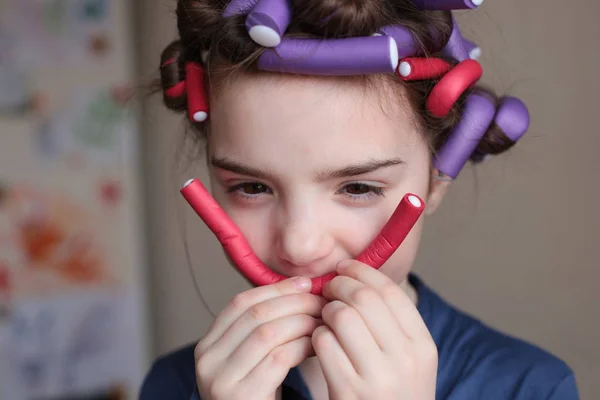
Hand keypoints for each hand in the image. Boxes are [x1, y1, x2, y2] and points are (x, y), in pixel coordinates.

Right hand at [195, 277, 325, 399]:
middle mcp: (206, 361)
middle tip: (322, 302)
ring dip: (301, 322)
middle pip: (255, 315)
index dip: (276, 289)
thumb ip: (262, 329)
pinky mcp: (241, 396)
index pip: (240, 303)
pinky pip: (277, 359)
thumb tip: (302, 287)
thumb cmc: (257, 396)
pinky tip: (317, 345)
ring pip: (267, 333)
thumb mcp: (250, 360)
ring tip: (323, 321)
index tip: (305, 283)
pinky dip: (302, 346)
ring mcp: (220, 380)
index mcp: (207, 346)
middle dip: (294, 303)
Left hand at [313, 261, 437, 399]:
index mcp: (423, 347)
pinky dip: (316, 336)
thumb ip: (392, 325)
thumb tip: (358, 278)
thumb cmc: (392, 395)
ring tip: (324, 318)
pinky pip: (323, 343)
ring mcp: (378, 377)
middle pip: (364, 298)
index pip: (391, 292)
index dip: (363, 272)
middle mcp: (405, 360)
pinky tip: (319, 343)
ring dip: (325, 311)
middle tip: (327, 288)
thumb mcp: (408, 362)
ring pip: (341, 316)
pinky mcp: (348, 391)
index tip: (345, 267)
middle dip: (338, 285)